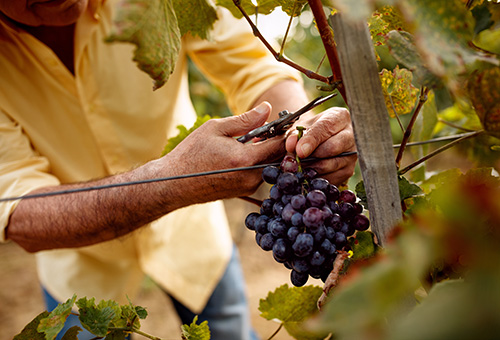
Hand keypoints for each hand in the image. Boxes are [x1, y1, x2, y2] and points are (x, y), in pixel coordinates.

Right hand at [163, 102, 285, 200]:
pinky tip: (243, 153)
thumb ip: (245, 119)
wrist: (174, 183)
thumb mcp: (216, 128)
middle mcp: (251, 177)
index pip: (280, 145)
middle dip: (277, 142)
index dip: (285, 132)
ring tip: (253, 140)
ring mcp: (249, 187)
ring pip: (271, 166)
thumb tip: (267, 108)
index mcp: (245, 160)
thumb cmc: (191, 153)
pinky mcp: (245, 192)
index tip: (285, 122)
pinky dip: (258, 162)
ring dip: (267, 152)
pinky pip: (260, 174)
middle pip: (279, 157)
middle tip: (268, 129)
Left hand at [285, 107, 356, 185]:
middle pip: (332, 148)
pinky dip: (317, 178)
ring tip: (299, 167)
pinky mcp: (349, 170)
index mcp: (339, 117)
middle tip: (296, 161)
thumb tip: (291, 146)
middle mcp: (351, 134)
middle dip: (311, 156)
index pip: (326, 128)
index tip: (299, 151)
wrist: (319, 141)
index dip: (311, 140)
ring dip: (312, 169)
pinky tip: (308, 174)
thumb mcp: (300, 128)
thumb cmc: (310, 131)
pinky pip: (332, 178)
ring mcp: (352, 153)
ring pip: (332, 165)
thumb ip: (294, 135)